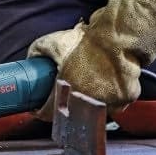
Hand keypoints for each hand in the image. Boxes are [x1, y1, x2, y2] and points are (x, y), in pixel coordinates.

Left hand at [27, 0, 155, 119]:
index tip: (41, 108)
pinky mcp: (124, 100)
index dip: (41, 111)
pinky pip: (116, 104)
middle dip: (68, 108)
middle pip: (72, 115)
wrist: (118, 38)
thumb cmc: (86, 41)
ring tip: (91, 89)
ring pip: (95, 111)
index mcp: (65, 92)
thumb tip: (30, 60)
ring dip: (91, 105)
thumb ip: (37, 52)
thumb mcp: (53, 42)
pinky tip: (109, 85)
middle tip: (68, 96)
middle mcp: (85, 102)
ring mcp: (107, 103)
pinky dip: (113, 97)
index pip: (47, 113)